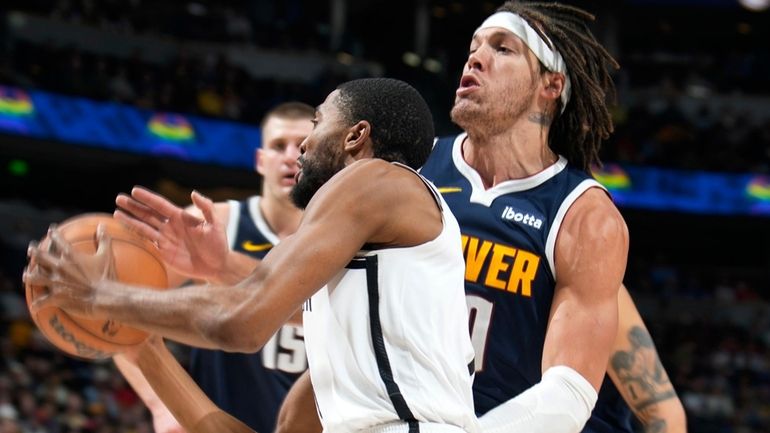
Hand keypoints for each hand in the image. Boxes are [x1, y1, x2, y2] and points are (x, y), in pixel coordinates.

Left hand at [24, 223, 116, 316]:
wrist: (103, 297)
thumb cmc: (106, 276)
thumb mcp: (107, 256)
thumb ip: (103, 239)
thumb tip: (102, 225)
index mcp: (70, 257)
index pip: (58, 241)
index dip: (54, 234)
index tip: (51, 230)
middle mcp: (59, 268)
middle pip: (40, 257)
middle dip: (33, 251)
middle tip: (31, 249)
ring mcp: (55, 283)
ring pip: (34, 278)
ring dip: (29, 276)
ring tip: (26, 275)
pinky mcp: (55, 297)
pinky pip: (41, 302)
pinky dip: (37, 304)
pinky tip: (34, 307)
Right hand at [114, 187, 228, 280]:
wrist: (217, 265)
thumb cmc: (218, 243)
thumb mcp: (216, 224)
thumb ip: (206, 208)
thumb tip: (193, 193)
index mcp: (181, 217)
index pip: (161, 205)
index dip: (148, 198)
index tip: (135, 190)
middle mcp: (171, 225)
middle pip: (148, 213)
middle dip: (134, 206)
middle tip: (119, 198)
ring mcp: (166, 238)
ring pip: (144, 226)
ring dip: (130, 219)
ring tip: (116, 212)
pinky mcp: (163, 251)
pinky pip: (148, 240)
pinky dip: (137, 234)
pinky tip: (126, 228)